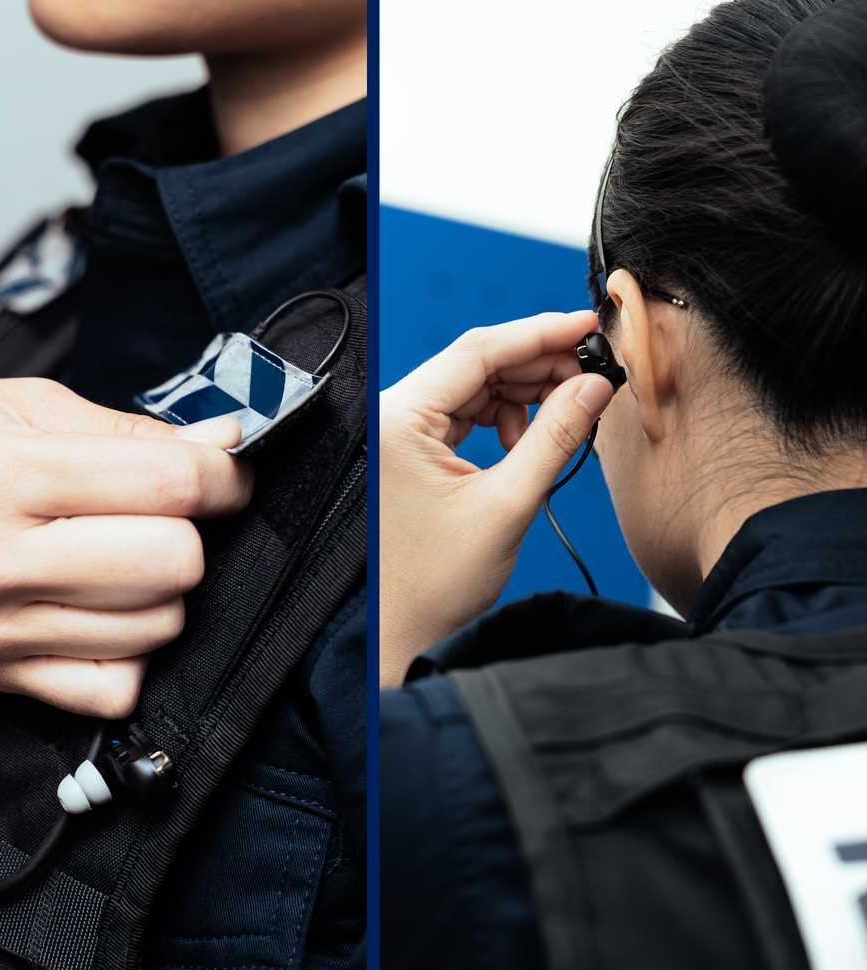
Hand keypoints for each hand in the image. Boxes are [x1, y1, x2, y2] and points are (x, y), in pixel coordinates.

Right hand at [0, 378, 251, 717]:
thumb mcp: (19, 407)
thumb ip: (128, 431)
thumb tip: (221, 444)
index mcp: (2, 475)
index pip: (169, 484)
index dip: (221, 472)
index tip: (221, 468)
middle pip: (173, 561)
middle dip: (188, 530)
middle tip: (162, 512)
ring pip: (157, 628)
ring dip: (160, 591)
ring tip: (121, 555)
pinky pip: (113, 690)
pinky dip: (129, 652)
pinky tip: (106, 612)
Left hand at [379, 311, 613, 686]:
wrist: (398, 631)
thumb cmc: (431, 583)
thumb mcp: (507, 503)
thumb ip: (556, 437)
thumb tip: (593, 385)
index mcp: (397, 420)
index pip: (476, 351)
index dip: (540, 333)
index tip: (588, 324)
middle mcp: (389, 418)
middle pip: (475, 363)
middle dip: (538, 363)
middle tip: (592, 370)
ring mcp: (396, 433)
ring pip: (472, 386)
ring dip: (523, 392)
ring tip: (566, 411)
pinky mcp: (408, 451)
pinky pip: (462, 414)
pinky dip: (503, 416)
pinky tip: (527, 437)